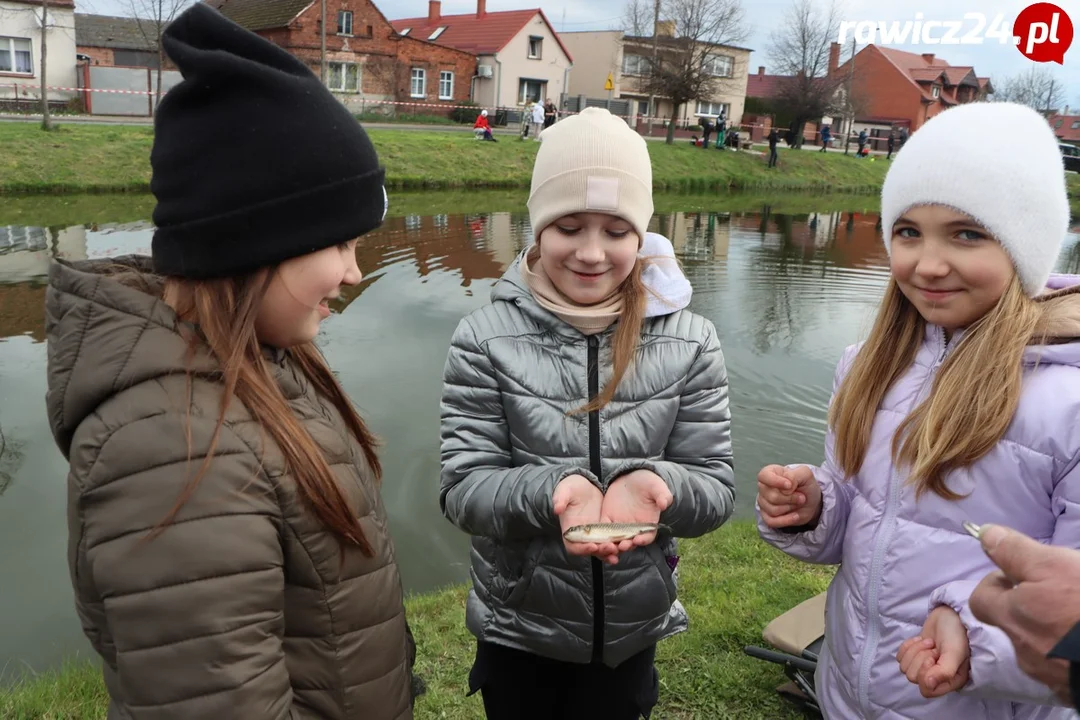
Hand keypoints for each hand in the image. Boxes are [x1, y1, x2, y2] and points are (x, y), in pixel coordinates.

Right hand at [554, 474, 617, 564]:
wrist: (584, 486)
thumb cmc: (571, 488)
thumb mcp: (564, 490)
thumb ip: (560, 499)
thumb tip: (556, 509)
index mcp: (570, 530)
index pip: (573, 546)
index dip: (582, 549)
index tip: (593, 546)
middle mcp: (582, 536)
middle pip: (590, 550)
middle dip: (600, 552)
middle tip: (611, 548)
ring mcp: (594, 535)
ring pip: (601, 549)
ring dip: (610, 553)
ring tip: (619, 551)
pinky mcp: (605, 531)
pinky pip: (611, 541)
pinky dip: (618, 546)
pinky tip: (627, 545)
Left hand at [600, 469, 672, 552]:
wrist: (633, 479)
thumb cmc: (649, 484)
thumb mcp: (657, 487)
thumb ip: (662, 495)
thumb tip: (665, 503)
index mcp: (648, 524)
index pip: (647, 536)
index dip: (643, 540)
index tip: (638, 540)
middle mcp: (634, 529)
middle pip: (629, 542)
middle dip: (625, 546)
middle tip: (621, 546)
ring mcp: (620, 526)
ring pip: (615, 541)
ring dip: (610, 547)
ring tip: (607, 547)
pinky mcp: (607, 520)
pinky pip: (602, 531)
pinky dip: (599, 537)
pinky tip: (594, 540)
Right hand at [756, 464, 821, 528]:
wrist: (810, 502)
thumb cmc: (805, 485)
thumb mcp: (805, 475)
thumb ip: (794, 476)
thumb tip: (786, 486)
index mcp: (770, 473)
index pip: (763, 476)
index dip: (775, 482)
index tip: (789, 485)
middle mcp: (763, 487)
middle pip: (772, 497)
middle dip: (790, 499)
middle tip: (801, 496)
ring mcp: (763, 502)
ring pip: (773, 510)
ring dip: (790, 508)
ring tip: (797, 503)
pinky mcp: (766, 516)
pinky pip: (771, 521)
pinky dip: (786, 520)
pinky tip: (795, 516)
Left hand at [897, 606, 969, 697]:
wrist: (951, 614)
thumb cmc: (958, 634)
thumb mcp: (955, 652)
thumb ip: (944, 671)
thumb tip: (927, 686)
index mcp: (950, 682)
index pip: (927, 690)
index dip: (925, 673)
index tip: (934, 657)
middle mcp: (937, 677)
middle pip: (913, 677)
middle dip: (921, 657)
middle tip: (934, 647)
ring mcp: (924, 666)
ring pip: (904, 667)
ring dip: (915, 650)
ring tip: (930, 643)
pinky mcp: (914, 655)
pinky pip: (900, 657)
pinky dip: (908, 646)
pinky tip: (921, 639)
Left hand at [970, 524, 1079, 703]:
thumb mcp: (1053, 566)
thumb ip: (1014, 552)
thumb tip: (984, 534)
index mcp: (1012, 617)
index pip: (979, 599)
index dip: (996, 583)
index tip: (1022, 575)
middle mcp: (1023, 650)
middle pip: (1011, 623)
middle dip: (1028, 606)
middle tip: (1059, 593)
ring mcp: (1049, 675)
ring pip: (1037, 645)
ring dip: (1049, 629)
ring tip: (1076, 613)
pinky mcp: (1070, 688)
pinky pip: (1061, 665)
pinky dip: (1068, 651)